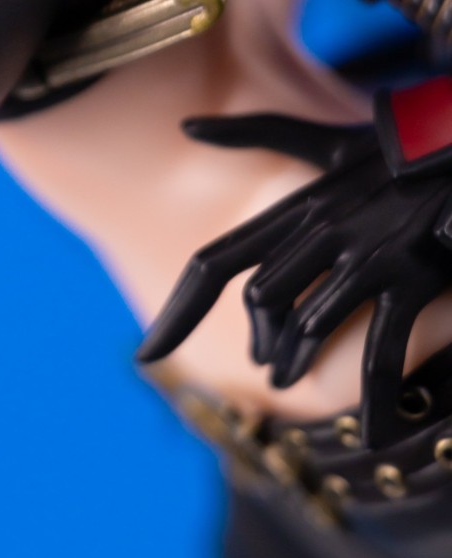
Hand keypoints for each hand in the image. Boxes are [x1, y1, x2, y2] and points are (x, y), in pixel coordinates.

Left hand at [136, 112, 451, 445]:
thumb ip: (255, 132)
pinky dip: (375, 397)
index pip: (215, 263)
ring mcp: (365, 253)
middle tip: (265, 369)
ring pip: (308, 324)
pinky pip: (381, 351)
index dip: (178, 312)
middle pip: (261, 301)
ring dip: (296, 362)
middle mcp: (320, 229)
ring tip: (289, 384)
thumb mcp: (324, 139)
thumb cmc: (396, 147)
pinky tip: (372, 433)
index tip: (147, 357)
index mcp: (296, 207)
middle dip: (259, 342)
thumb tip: (186, 124)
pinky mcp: (411, 276)